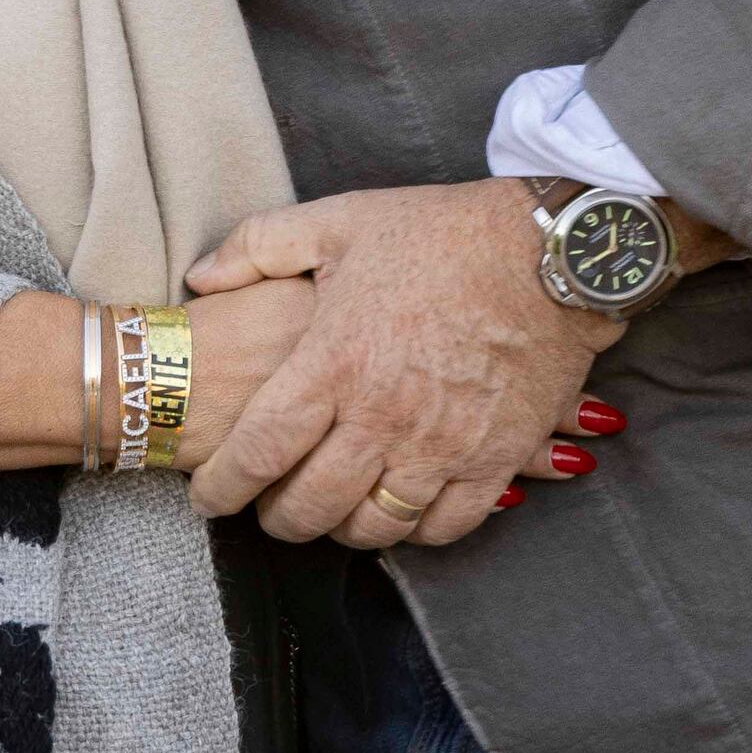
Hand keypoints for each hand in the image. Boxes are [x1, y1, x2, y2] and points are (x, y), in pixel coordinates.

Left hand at [186, 181, 610, 547]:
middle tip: (269, 511)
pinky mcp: (494, 458)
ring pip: (374, 526)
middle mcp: (382, 417)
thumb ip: (258, 248)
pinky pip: (445, 526)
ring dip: (343, 530)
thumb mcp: (339, 221)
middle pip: (310, 506)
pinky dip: (414, 531)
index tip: (209, 495)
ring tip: (333, 513)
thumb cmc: (441, 232)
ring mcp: (441, 445)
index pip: (258, 451)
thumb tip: (201, 280)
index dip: (223, 486)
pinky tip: (400, 512)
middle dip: (278, 520)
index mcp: (334, 362)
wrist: (550, 249)